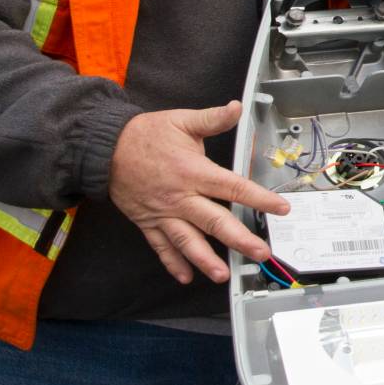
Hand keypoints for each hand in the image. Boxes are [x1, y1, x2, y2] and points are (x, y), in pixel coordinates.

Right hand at [108, 101, 290, 283]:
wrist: (104, 148)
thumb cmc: (145, 134)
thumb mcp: (182, 121)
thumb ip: (212, 118)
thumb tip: (237, 108)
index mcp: (193, 172)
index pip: (233, 187)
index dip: (259, 198)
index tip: (279, 208)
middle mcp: (180, 197)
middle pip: (214, 222)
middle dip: (239, 240)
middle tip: (260, 253)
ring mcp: (163, 213)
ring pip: (188, 241)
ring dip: (205, 261)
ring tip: (222, 275)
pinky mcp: (148, 222)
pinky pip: (161, 247)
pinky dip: (173, 263)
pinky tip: (185, 277)